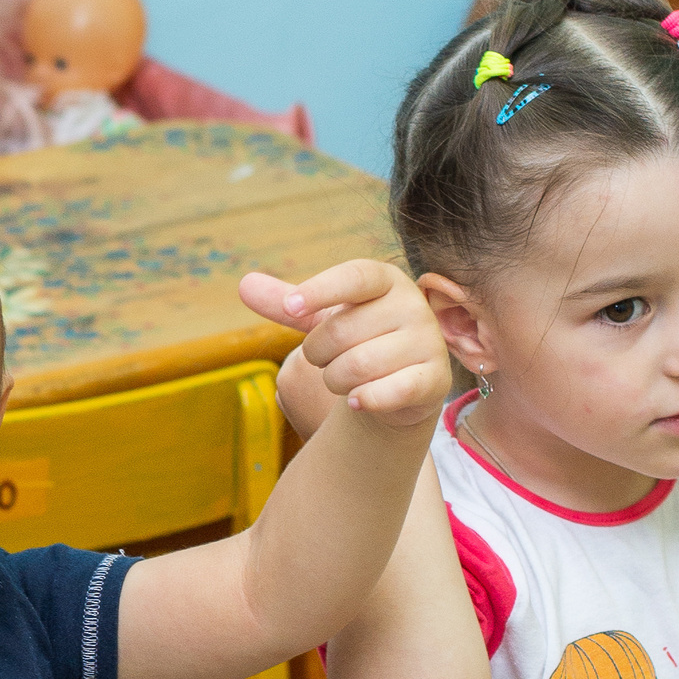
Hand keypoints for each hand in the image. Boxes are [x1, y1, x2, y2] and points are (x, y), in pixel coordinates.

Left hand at [239, 260, 450, 431]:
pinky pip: (389, 391)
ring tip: (342, 379)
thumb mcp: (321, 319)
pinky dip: (363, 399)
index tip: (289, 307)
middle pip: (342, 331)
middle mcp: (413, 306)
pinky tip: (355, 401)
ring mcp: (428, 343)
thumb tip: (244, 284)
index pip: (354, 276)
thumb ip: (286, 303)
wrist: (398, 387)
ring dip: (335, 380)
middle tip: (324, 360)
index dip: (319, 290)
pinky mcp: (434, 380)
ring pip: (357, 366)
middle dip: (319, 354)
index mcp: (386, 281)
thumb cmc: (356, 342)